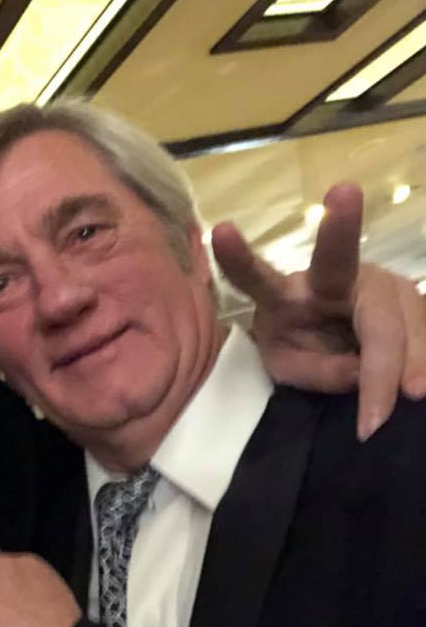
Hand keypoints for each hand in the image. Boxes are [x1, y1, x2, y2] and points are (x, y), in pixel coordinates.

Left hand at [213, 183, 425, 439]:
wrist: (337, 334)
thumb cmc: (299, 345)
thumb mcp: (291, 369)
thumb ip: (318, 372)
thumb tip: (365, 373)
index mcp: (285, 294)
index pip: (258, 276)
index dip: (238, 257)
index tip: (220, 231)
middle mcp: (330, 276)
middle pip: (341, 266)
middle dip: (341, 240)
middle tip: (392, 375)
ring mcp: (376, 279)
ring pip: (396, 312)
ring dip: (407, 359)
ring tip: (409, 396)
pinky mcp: (411, 293)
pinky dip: (423, 361)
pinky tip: (420, 384)